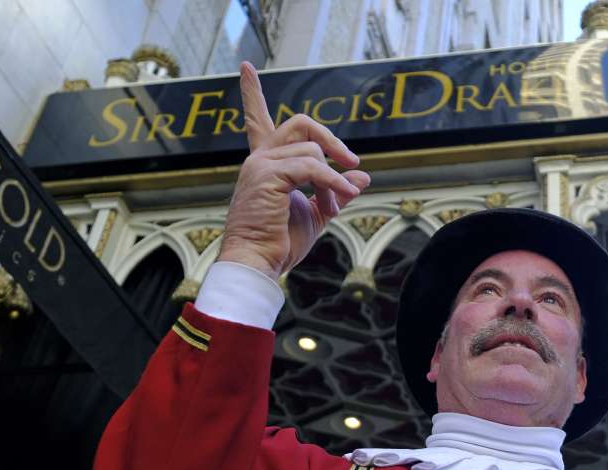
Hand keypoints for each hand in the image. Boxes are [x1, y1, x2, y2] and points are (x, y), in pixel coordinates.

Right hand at [218, 62, 370, 279]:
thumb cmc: (280, 243)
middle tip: (352, 162)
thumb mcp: (316, 214)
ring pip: (312, 150)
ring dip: (334, 178)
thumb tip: (361, 176)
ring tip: (335, 203)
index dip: (252, 94)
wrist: (258, 263)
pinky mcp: (267, 175)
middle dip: (331, 139)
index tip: (245, 67)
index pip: (257, 120)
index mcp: (265, 164)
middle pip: (300, 123)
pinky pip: (313, 168)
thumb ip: (336, 191)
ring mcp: (260, 164)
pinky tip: (340, 198)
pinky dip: (332, 183)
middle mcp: (259, 158)